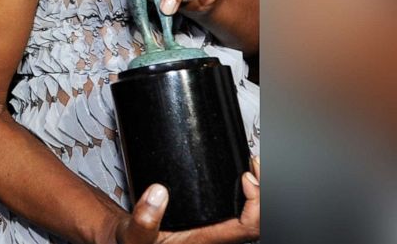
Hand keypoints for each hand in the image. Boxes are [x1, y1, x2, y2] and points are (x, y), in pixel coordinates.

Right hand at [109, 157, 258, 242]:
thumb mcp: (133, 236)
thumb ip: (143, 220)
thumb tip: (159, 192)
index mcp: (206, 241)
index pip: (248, 227)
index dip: (256, 203)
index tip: (245, 178)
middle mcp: (217, 236)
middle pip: (258, 220)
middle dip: (264, 189)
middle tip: (254, 163)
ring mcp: (217, 228)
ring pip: (254, 216)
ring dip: (260, 189)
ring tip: (252, 164)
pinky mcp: (213, 219)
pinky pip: (242, 210)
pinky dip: (249, 192)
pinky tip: (243, 176)